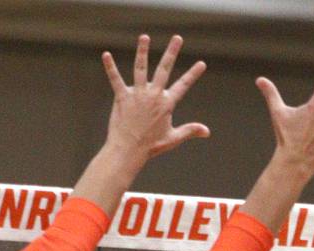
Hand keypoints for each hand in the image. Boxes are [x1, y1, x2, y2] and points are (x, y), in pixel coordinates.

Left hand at [100, 35, 208, 160]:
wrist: (129, 150)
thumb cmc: (151, 146)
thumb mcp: (173, 138)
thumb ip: (190, 130)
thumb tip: (207, 131)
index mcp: (166, 104)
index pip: (183, 85)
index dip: (193, 74)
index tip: (201, 64)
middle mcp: (153, 95)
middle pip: (164, 69)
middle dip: (172, 52)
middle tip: (177, 38)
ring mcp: (137, 95)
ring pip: (140, 68)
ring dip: (142, 51)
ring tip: (145, 37)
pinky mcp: (122, 97)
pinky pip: (115, 79)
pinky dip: (110, 67)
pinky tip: (106, 55)